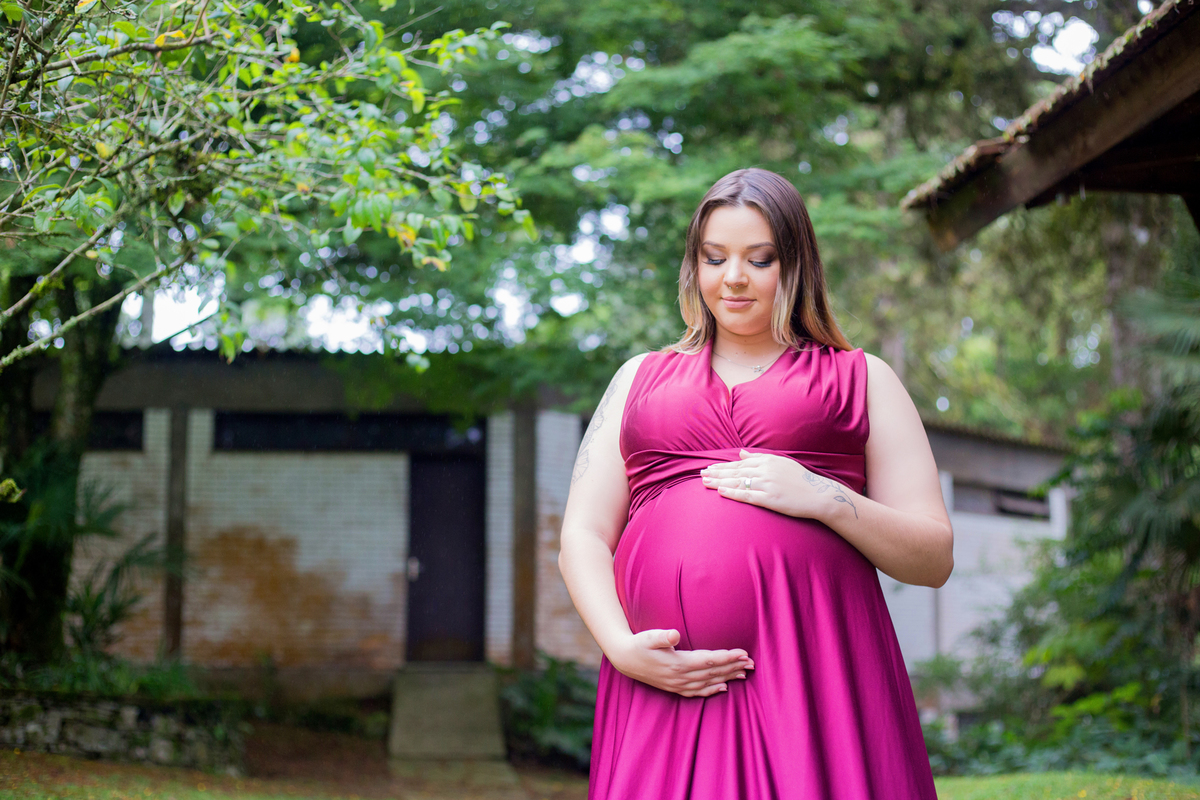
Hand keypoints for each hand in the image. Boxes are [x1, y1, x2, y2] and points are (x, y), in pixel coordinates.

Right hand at [609, 628, 752, 696]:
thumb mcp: (648, 637)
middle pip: (713, 672)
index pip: (709, 660)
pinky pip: (698, 692)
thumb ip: (662, 636)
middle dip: (734, 667)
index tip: (744, 653)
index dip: (728, 657)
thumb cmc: (638, 644)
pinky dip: (712, 690)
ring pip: (709, 682)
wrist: (624, 659)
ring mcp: (678, 684)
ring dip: (727, 677)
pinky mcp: (675, 687)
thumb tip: (674, 633)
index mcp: (678, 664)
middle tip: (752, 663)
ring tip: (744, 674)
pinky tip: (723, 688)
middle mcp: (680, 677)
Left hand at [700, 448, 859, 520]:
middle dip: (716, 473)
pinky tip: (721, 492)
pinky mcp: (770, 499)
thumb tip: (741, 453)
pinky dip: (732, 493)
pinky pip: (747, 496)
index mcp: (768, 461)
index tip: (709, 468)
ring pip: (737, 482)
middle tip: (700, 474)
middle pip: (735, 472)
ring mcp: (767, 485)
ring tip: (704, 482)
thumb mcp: (782, 463)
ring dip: (719, 482)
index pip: (739, 464)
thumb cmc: (801, 480)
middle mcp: (765, 471)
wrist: (820, 495)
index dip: (722, 466)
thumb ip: (759, 458)